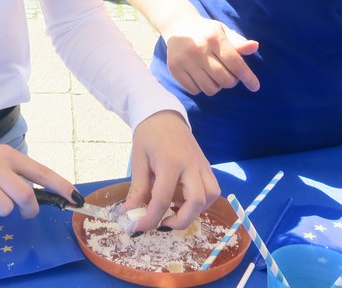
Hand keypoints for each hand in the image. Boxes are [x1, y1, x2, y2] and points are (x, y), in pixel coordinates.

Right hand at [0, 140, 76, 225]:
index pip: (41, 172)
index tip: (76, 199)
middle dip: (30, 209)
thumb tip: (40, 195)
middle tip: (26, 212)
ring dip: (0, 211)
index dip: (62, 187)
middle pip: (25, 196)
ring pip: (4, 210)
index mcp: (8, 156)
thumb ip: (17, 172)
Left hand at [121, 110, 219, 233]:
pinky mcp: (206, 166)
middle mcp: (191, 164)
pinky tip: (183, 201)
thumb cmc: (148, 135)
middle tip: (163, 224)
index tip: (138, 228)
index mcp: (170, 162)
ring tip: (175, 211)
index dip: (150, 218)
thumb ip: (137, 189)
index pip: (163, 199)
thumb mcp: (138, 160)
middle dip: (181, 220)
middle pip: (196, 201)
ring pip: (211, 196)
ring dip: (195, 211)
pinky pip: (212, 189)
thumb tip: (129, 214)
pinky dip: (201, 202)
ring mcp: (202, 165)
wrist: (164, 114)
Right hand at [162, 13, 259, 95]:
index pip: (235, 63)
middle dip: (232, 81)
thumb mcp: (223, 32)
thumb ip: (239, 42)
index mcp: (214, 38)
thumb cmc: (207, 32)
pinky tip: (201, 76)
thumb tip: (255, 46)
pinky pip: (195, 90)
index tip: (255, 86)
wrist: (178, 26)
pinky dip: (201, 88)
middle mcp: (199, 49)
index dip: (247, 77)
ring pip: (210, 88)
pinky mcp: (174, 69)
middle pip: (225, 80)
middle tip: (229, 74)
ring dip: (217, 86)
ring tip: (214, 75)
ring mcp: (185, 60)